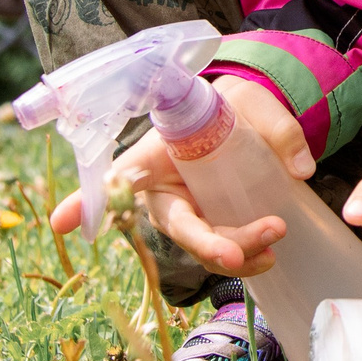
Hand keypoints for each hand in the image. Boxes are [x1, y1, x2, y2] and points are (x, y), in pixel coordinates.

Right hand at [46, 76, 316, 274]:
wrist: (248, 122)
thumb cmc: (234, 107)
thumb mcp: (254, 102)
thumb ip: (277, 126)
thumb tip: (300, 167)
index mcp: (154, 153)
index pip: (116, 178)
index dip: (87, 202)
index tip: (61, 223)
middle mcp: (160, 190)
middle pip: (175, 226)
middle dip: (207, 243)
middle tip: (240, 252)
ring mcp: (183, 212)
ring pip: (199, 245)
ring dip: (233, 253)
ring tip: (274, 241)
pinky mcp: (207, 227)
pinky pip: (217, 251)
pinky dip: (242, 258)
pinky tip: (268, 257)